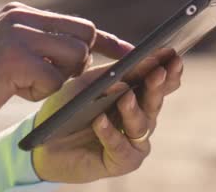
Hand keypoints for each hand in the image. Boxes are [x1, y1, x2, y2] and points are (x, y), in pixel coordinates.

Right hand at [0, 2, 133, 136]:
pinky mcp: (16, 57)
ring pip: (74, 56)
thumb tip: (84, 51)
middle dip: (81, 63)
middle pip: (83, 34)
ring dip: (57, 80)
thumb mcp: (9, 55)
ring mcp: (18, 34)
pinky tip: (13, 90)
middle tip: (61, 80)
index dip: (104, 42)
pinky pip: (55, 80)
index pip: (76, 23)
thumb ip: (40, 46)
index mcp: (18, 12)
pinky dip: (40, 93)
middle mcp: (20, 16)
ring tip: (23, 84)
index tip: (131, 54)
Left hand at [31, 51, 184, 184]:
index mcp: (136, 95)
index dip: (166, 68)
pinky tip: (100, 121)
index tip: (171, 53)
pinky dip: (110, 134)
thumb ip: (111, 74)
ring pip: (141, 125)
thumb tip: (137, 65)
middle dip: (157, 86)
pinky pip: (121, 148)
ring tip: (125, 97)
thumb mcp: (88, 84)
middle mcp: (140, 118)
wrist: (44, 142)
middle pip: (155, 101)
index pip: (158, 81)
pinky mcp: (121, 162)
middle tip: (158, 72)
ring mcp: (133, 142)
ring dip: (133, 110)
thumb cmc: (68, 108)